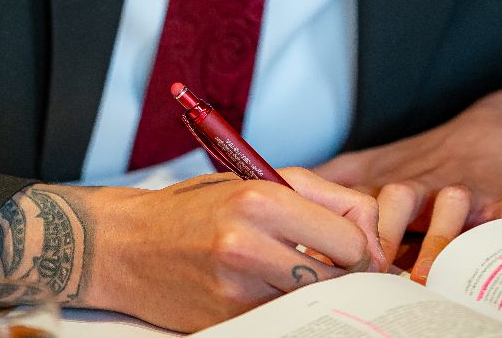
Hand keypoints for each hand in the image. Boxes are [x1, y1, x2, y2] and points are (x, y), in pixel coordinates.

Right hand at [0, 171, 385, 332]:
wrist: (129, 245)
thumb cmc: (199, 206)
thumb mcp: (257, 180)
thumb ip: (321, 196)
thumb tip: (373, 230)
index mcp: (260, 199)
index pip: (347, 238)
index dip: (362, 247)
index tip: (361, 249)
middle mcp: (248, 245)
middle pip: (334, 276)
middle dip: (345, 275)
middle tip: (342, 269)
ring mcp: (235, 290)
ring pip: (310, 302)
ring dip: (315, 293)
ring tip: (301, 275)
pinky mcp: (225, 320)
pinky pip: (278, 319)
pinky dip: (284, 308)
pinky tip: (271, 291)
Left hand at [317, 85, 501, 282]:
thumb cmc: (435, 156)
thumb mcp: (381, 161)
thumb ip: (335, 180)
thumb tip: (279, 191)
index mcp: (394, 179)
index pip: (360, 202)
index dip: (341, 229)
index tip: (322, 260)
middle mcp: (426, 183)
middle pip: (399, 199)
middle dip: (384, 235)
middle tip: (372, 274)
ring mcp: (467, 191)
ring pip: (449, 207)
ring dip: (436, 243)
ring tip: (424, 282)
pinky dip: (499, 239)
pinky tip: (486, 265)